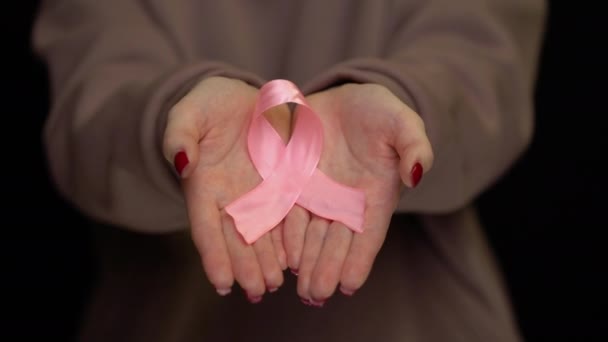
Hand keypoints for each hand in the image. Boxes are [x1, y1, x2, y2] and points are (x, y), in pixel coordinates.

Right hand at [163, 77, 289, 301]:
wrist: (242, 99)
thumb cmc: (209, 105)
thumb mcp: (190, 112)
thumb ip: (180, 134)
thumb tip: (181, 161)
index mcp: (204, 186)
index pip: (206, 227)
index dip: (214, 255)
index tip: (222, 283)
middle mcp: (230, 199)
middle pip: (237, 239)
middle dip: (246, 267)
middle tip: (256, 290)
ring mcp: (257, 195)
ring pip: (262, 235)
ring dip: (268, 262)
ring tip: (276, 283)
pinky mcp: (282, 187)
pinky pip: (287, 217)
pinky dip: (289, 240)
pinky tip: (296, 259)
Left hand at [282, 83, 432, 304]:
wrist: (342, 99)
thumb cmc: (377, 112)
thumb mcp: (400, 121)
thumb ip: (414, 145)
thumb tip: (417, 173)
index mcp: (376, 194)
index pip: (368, 233)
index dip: (359, 259)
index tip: (349, 285)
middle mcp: (346, 203)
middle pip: (337, 242)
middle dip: (327, 269)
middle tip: (317, 294)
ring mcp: (319, 196)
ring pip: (312, 236)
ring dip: (307, 262)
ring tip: (301, 286)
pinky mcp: (294, 185)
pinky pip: (289, 215)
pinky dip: (286, 237)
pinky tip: (282, 256)